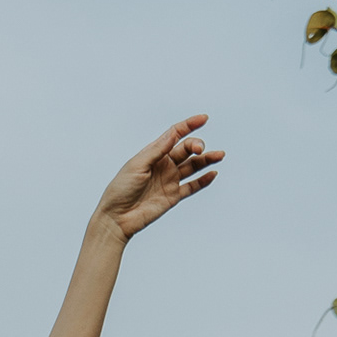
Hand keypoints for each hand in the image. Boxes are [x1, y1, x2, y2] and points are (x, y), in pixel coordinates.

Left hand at [95, 117, 223, 239]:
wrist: (117, 218)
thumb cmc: (121, 189)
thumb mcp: (138, 165)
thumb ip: (157, 150)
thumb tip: (173, 134)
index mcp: (154, 153)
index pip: (175, 134)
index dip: (189, 125)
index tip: (203, 119)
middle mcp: (164, 164)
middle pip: (186, 149)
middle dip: (196, 146)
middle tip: (200, 149)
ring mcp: (169, 180)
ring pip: (193, 167)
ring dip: (206, 160)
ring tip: (219, 155)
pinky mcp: (173, 196)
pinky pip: (192, 187)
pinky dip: (203, 181)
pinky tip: (213, 173)